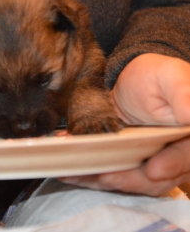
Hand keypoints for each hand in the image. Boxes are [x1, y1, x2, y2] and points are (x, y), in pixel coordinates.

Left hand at [60, 54, 189, 195]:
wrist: (129, 78)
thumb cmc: (153, 74)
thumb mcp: (169, 76)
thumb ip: (183, 93)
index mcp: (189, 135)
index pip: (187, 154)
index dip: (174, 164)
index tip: (153, 170)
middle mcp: (176, 152)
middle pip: (160, 177)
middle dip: (130, 179)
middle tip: (103, 176)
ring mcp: (152, 160)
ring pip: (136, 181)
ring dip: (109, 180)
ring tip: (81, 175)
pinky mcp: (132, 161)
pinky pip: (118, 174)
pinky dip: (99, 175)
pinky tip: (77, 172)